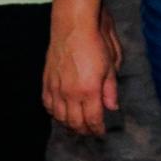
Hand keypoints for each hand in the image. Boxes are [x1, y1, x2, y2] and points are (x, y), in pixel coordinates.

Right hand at [43, 11, 120, 135]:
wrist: (73, 27)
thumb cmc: (95, 43)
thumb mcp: (110, 66)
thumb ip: (110, 90)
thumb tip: (112, 107)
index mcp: (89, 91)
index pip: (93, 119)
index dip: (97, 129)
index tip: (101, 133)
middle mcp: (71, 93)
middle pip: (75, 122)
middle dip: (84, 130)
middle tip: (90, 132)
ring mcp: (57, 88)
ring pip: (60, 117)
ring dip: (68, 125)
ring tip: (76, 126)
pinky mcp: (47, 81)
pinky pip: (48, 104)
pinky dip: (54, 113)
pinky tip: (60, 114)